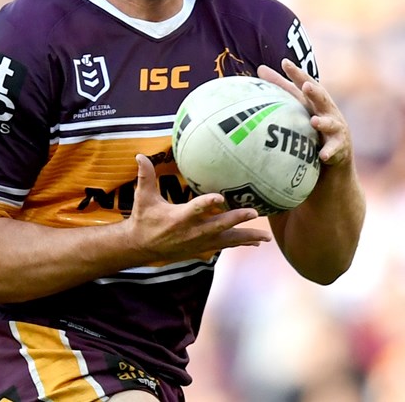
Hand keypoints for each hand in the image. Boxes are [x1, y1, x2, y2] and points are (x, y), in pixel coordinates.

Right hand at [124, 155, 269, 259]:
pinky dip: (241, 243)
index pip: (195, 209)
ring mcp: (199, 243)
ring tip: (265, 237)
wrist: (141, 247)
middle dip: (236, 219)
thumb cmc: (144, 220)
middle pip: (218, 226)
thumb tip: (139, 155)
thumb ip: (145, 176)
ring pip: (226, 240)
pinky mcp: (202, 249)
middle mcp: (192, 232)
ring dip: (246, 237)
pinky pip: (225, 246)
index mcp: (178, 218)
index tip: (220, 197)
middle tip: (255, 213)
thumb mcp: (143, 198)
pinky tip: (256, 242)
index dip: (207, 203)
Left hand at [258, 59, 351, 168]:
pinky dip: (329, 152)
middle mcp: (327, 110)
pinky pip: (334, 149)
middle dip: (314, 92)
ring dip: (323, 122)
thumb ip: (282, 87)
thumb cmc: (313, 121)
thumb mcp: (299, 104)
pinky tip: (322, 155)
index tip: (285, 63)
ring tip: (314, 121)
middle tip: (306, 86)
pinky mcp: (339, 146)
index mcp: (315, 99)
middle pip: (321, 98)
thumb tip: (260, 68)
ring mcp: (335, 127)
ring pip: (330, 124)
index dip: (296, 73)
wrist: (336, 150)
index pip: (306, 83)